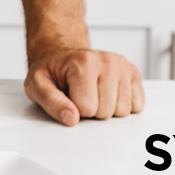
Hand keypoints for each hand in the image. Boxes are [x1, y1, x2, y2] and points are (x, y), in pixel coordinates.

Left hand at [24, 48, 144, 126]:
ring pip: (123, 111)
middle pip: (106, 112)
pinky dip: (122, 104)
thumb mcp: (37, 85)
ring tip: (92, 92)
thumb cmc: (51, 71)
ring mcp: (123, 66)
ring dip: (107, 108)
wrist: (62, 56)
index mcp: (84, 63)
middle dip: (91, 110)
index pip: (87, 109)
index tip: (68, 95)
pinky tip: (107, 93)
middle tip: (79, 94)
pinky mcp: (133, 72)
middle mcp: (108, 61)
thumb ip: (51, 103)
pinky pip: (137, 105)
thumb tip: (71, 118)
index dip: (74, 109)